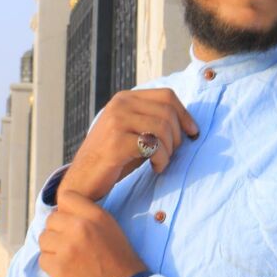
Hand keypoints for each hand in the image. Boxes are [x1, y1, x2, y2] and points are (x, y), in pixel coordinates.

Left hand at [38, 191, 144, 276]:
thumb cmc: (120, 261)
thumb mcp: (111, 229)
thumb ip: (88, 216)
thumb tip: (63, 213)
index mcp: (96, 216)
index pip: (66, 197)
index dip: (66, 209)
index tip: (69, 220)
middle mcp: (79, 227)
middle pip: (51, 219)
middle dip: (58, 230)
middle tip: (69, 243)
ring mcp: (66, 247)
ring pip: (44, 239)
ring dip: (52, 247)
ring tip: (68, 257)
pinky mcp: (57, 267)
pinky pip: (43, 258)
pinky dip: (51, 264)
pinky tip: (66, 269)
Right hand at [59, 88, 197, 202]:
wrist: (83, 180)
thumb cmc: (114, 158)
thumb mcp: (133, 131)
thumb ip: (153, 120)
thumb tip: (188, 123)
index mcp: (125, 98)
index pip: (167, 95)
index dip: (185, 114)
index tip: (193, 132)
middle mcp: (119, 105)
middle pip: (168, 112)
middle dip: (177, 136)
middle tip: (170, 154)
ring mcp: (116, 122)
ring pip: (163, 128)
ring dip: (169, 150)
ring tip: (161, 162)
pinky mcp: (116, 143)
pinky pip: (154, 147)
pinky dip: (161, 160)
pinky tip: (156, 168)